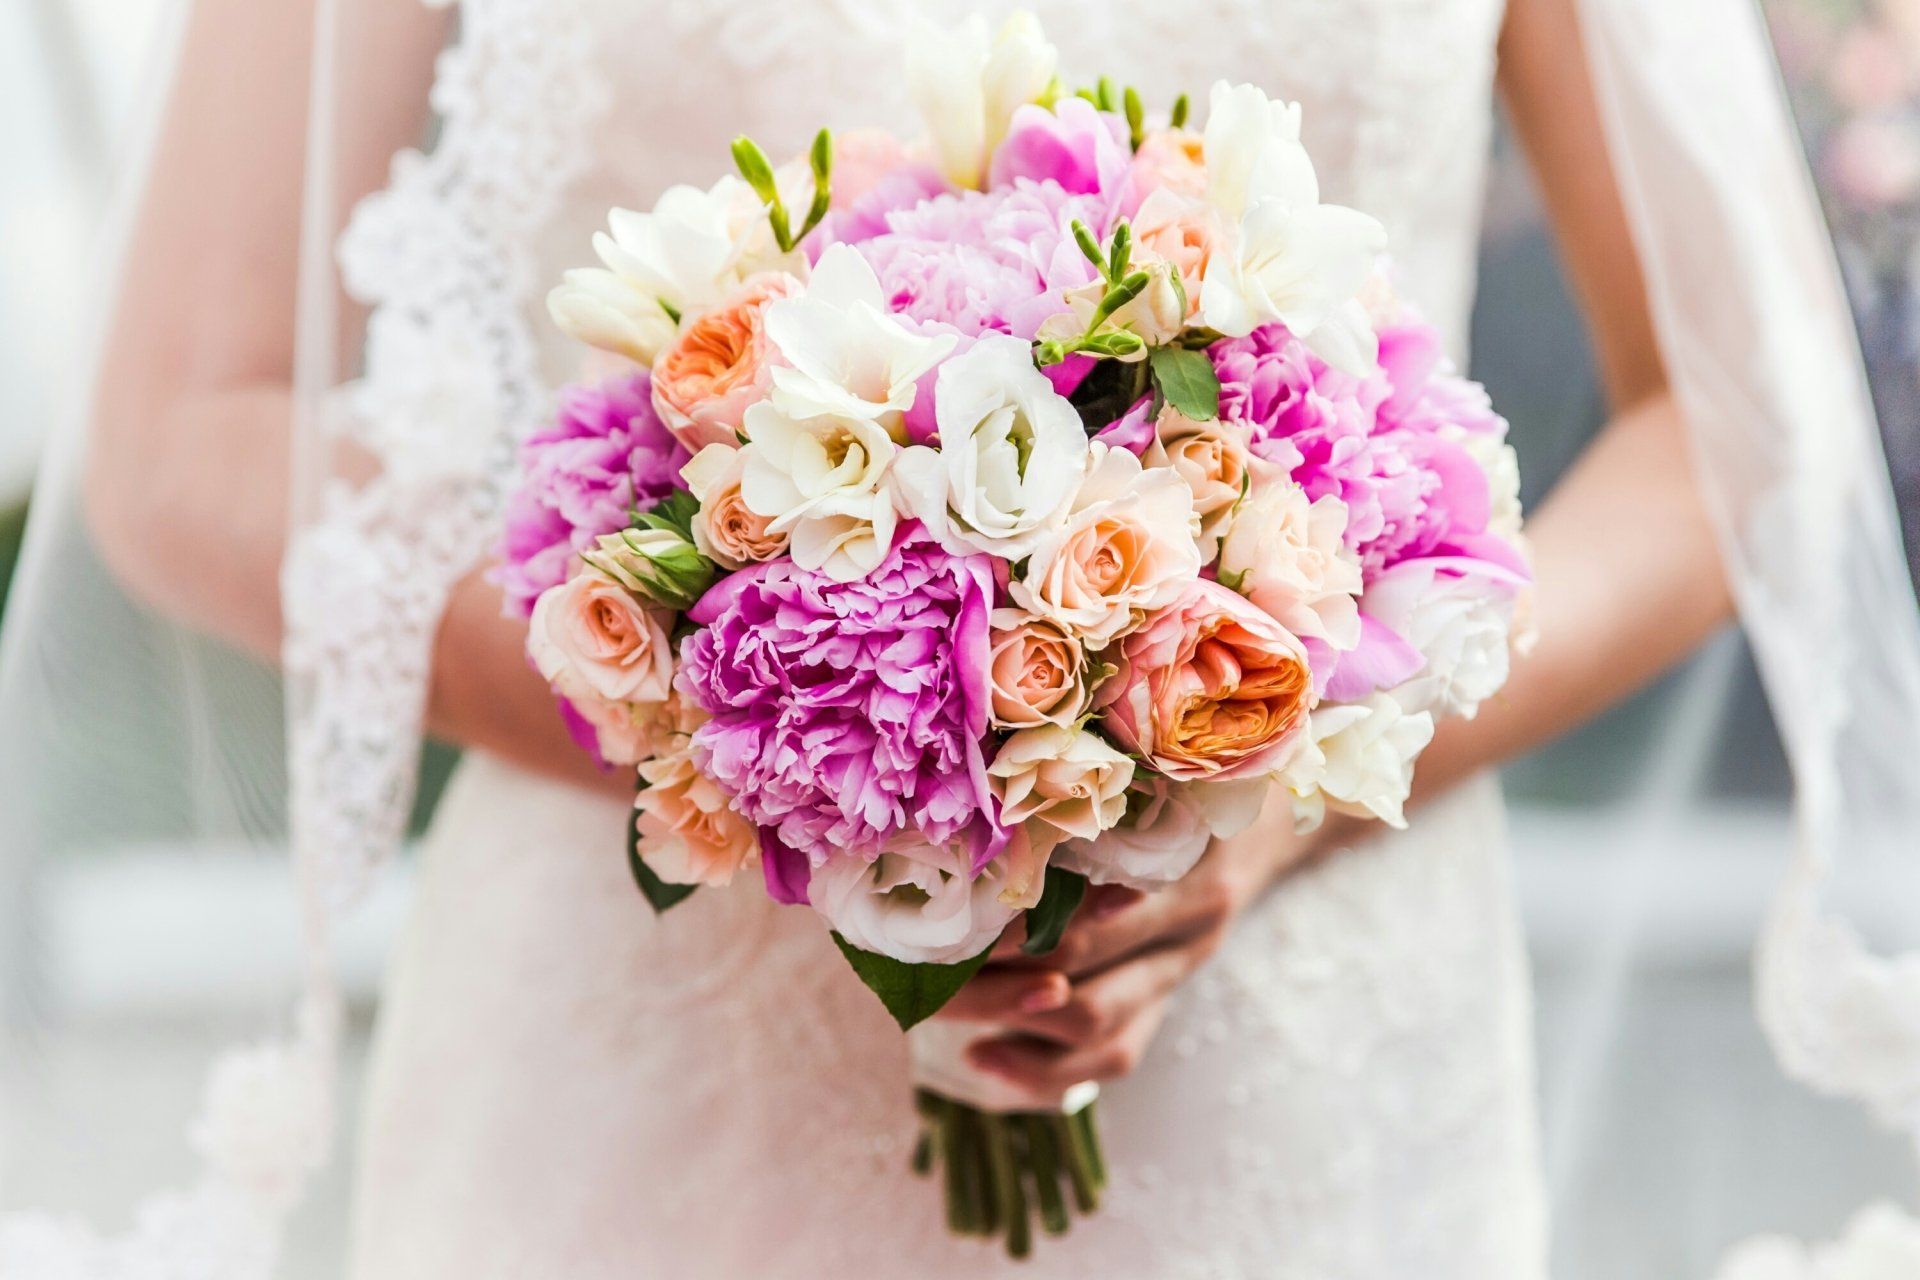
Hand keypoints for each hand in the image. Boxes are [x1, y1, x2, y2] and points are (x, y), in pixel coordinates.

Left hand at [936, 796, 1329, 1097]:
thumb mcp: (1156, 771)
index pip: (1088, 927)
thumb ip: (1092, 790)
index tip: (949, 923)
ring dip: (1014, 1027)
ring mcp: (1177, 976)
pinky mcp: (1164, 1006)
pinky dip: (1044, 1071)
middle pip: (1083, 989)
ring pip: (1099, 1035)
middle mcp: (1189, 934)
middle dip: (994, 987)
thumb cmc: (1190, 780)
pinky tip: (982, 1055)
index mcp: (1189, 873)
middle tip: (924, 969)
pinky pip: (1112, 1059)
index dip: (1012, 934)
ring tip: (940, 1010)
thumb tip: (987, 805)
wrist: (1262, 824)